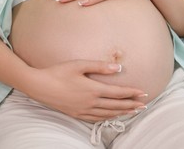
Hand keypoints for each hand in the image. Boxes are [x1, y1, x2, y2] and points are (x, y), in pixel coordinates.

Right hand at [27, 60, 146, 121]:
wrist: (39, 86)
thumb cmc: (58, 72)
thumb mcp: (79, 64)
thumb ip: (100, 66)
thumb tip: (119, 68)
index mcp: (93, 89)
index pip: (118, 93)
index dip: (132, 93)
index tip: (143, 93)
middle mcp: (90, 102)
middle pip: (116, 105)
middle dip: (131, 105)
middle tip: (144, 105)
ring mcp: (83, 110)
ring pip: (108, 114)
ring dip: (122, 112)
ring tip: (132, 111)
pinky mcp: (76, 114)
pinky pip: (96, 119)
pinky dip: (107, 118)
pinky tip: (111, 116)